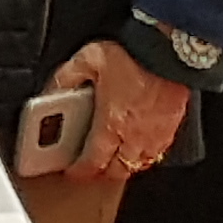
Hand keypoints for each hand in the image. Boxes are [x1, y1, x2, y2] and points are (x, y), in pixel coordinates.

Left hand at [46, 37, 189, 183]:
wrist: (169, 49)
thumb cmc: (132, 55)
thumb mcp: (87, 60)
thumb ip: (67, 78)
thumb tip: (50, 92)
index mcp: (110, 124)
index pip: (93, 161)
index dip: (81, 170)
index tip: (73, 171)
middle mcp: (134, 135)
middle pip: (118, 169)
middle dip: (103, 172)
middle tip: (92, 168)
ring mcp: (155, 134)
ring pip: (139, 163)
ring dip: (125, 165)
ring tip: (113, 158)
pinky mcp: (171, 126)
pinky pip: (158, 152)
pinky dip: (146, 155)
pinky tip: (139, 145)